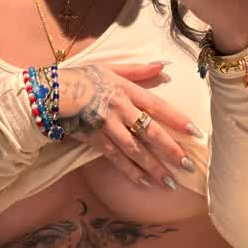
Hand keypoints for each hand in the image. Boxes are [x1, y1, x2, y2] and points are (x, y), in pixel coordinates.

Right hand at [57, 62, 201, 189]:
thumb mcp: (110, 67)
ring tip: (170, 182)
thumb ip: (137, 70)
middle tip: (187, 166)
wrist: (51, 92)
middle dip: (170, 150)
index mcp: (125, 89)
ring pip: (134, 149)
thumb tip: (163, 65)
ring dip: (153, 167)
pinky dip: (130, 171)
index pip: (157, 105)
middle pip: (149, 131)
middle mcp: (119, 108)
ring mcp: (106, 126)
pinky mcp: (94, 140)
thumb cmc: (82, 76)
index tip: (195, 132)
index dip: (177, 119)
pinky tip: (144, 182)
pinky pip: (115, 158)